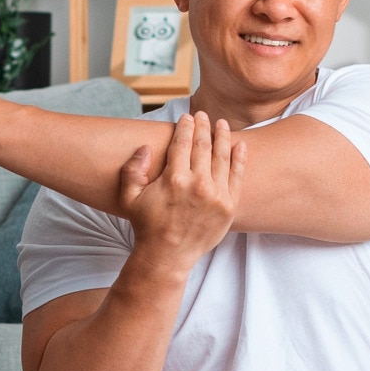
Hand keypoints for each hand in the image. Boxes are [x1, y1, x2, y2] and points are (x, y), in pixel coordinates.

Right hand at [115, 114, 245, 273]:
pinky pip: (237, 176)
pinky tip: (239, 145)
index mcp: (174, 179)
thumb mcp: (130, 197)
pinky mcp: (229, 206)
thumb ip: (133, 170)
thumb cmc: (147, 226)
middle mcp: (197, 184)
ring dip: (222, 136)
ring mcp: (216, 195)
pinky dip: (239, 158)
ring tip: (222, 124)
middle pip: (203, 145)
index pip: (183, 142)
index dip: (185, 126)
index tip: (187, 117)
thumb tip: (145, 147)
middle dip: (203, 126)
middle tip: (203, 115)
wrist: (168, 255)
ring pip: (222, 157)